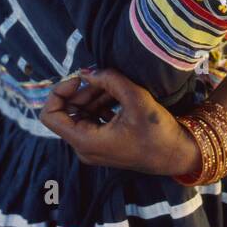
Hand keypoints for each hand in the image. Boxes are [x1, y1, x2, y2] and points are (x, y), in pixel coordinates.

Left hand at [40, 69, 199, 177]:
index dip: (59, 92)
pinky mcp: (103, 144)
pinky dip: (100, 104)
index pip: (50, 115)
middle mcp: (84, 148)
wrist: (177, 155)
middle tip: (103, 78)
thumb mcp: (135, 98)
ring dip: (93, 96)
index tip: (79, 79)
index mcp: (85, 141)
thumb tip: (87, 71)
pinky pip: (92, 120)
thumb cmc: (157, 132)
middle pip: (66, 112)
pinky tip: (118, 95)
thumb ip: (109, 80)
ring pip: (80, 114)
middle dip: (81, 91)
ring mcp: (93, 147)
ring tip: (115, 86)